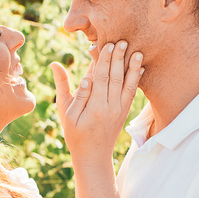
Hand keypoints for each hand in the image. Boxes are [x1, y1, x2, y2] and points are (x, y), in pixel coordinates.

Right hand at [49, 41, 142, 157]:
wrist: (94, 156)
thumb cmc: (75, 135)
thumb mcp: (65, 113)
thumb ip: (65, 88)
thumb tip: (58, 66)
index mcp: (94, 106)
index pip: (100, 77)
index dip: (103, 60)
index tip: (106, 44)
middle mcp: (110, 107)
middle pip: (115, 77)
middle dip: (119, 58)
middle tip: (122, 41)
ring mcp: (120, 110)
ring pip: (127, 84)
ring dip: (132, 67)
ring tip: (136, 51)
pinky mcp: (124, 112)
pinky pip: (132, 93)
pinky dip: (136, 79)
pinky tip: (140, 68)